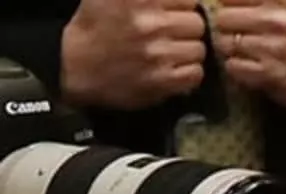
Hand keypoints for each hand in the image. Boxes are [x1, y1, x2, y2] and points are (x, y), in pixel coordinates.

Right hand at [61, 0, 207, 109]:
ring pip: (199, 49)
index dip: (183, 7)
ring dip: (188, 52)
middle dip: (187, 29)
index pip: (189, 0)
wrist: (73, 66)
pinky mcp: (161, 80)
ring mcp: (157, 53)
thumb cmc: (95, 26)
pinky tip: (172, 69)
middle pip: (197, 23)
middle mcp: (151, 23)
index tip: (173, 13)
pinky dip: (188, 73)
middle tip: (172, 34)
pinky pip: (195, 73)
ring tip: (170, 52)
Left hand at [214, 0, 285, 110]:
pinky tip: (249, 66)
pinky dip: (237, 68)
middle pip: (224, 16)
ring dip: (230, 49)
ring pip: (225, 42)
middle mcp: (280, 19)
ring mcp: (274, 47)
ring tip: (244, 51)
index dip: (229, 2)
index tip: (234, 9)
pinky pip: (233, 66)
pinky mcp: (270, 73)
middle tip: (236, 32)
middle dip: (226, 26)